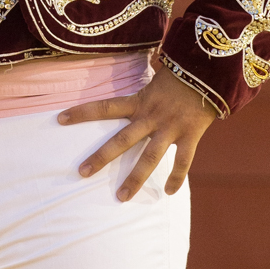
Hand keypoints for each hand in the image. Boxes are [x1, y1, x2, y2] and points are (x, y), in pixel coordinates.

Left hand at [57, 65, 215, 200]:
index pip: (104, 107)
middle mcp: (151, 116)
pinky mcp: (190, 135)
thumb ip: (142, 86)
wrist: (210, 70)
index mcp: (139, 100)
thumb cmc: (180, 72)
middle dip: (101, 157)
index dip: (82, 112)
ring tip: (121, 198)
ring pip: (149, 158)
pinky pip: (182, 161)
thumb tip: (130, 75)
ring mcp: (170, 128)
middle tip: (81, 173)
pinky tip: (170, 193)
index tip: (59, 119)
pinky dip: (176, 177)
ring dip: (134, 179)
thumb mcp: (155, 75)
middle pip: (121, 140)